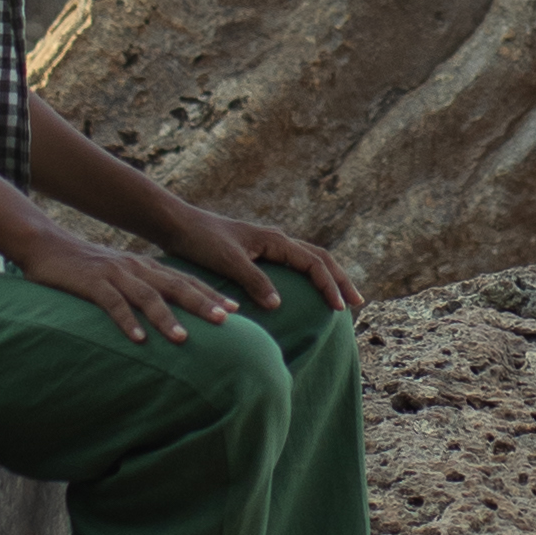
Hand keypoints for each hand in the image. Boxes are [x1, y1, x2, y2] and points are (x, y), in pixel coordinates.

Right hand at [16, 222, 234, 342]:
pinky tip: (138, 339)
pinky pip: (112, 304)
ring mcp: (114, 275)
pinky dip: (126, 321)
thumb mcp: (120, 275)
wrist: (47, 246)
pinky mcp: (92, 283)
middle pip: (175, 287)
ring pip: (147, 296)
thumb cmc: (85, 267)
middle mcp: (136, 269)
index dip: (211, 294)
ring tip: (183, 338)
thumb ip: (141, 289)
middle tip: (226, 321)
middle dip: (202, 303)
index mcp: (146, 267)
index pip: (185, 281)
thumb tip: (164, 314)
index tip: (236, 310)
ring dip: (166, 318)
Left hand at [166, 198, 366, 319]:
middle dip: (340, 280)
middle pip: (320, 259)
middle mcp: (277, 240)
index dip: (330, 286)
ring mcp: (268, 246)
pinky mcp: (258, 254)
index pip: (314, 263)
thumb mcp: (228, 262)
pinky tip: (307, 293)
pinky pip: (293, 265)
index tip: (340, 309)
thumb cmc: (201, 242)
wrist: (177, 226)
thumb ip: (254, 281)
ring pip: (309, 260)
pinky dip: (309, 277)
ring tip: (341, 299)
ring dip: (328, 278)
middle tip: (358, 303)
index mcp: (275, 240)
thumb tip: (279, 305)